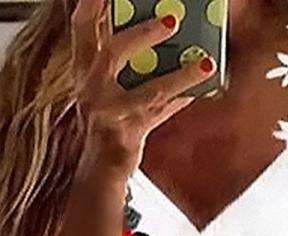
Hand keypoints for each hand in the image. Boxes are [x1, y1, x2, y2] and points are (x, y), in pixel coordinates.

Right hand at [70, 0, 213, 179]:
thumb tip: (161, 22)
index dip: (93, 4)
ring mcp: (108, 113)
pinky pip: (160, 114)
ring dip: (178, 76)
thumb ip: (122, 54)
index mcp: (84, 69)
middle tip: (173, 20)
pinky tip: (202, 87)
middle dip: (143, 33)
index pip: (82, 26)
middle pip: (113, 52)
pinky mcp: (125, 136)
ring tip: (205, 63)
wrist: (97, 168)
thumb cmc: (107, 118)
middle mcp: (91, 88)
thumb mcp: (106, 83)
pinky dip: (182, 99)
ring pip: (148, 91)